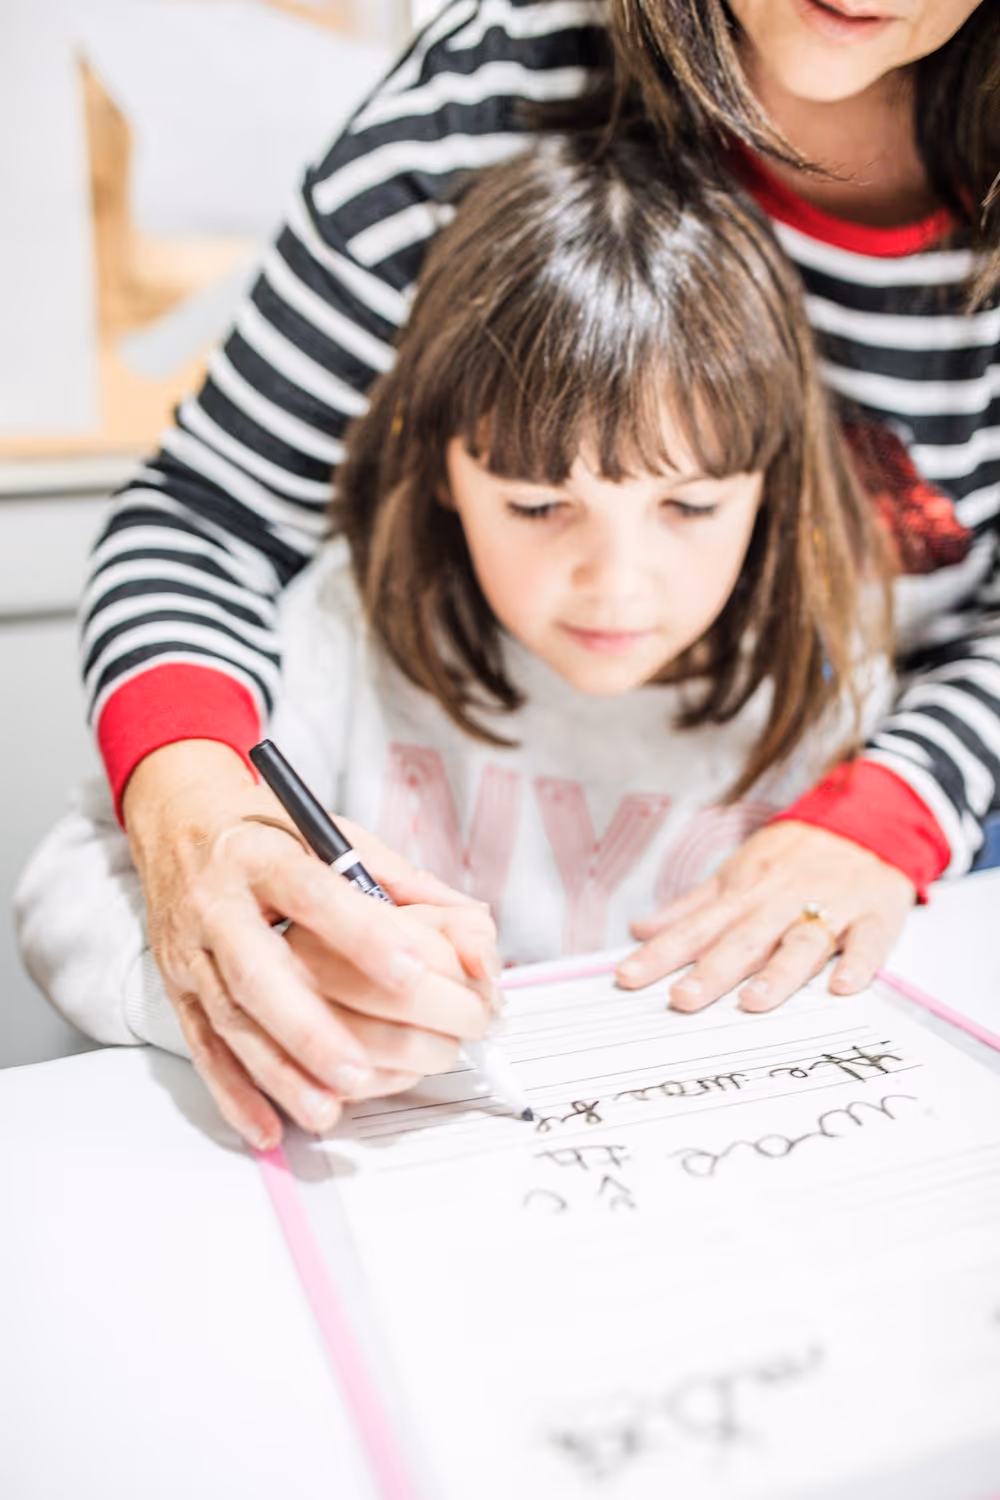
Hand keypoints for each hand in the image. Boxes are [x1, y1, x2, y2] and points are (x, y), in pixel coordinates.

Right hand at [123, 741, 496, 1148]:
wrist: (178, 821)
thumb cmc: (268, 831)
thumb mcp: (334, 833)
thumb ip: (404, 884)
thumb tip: (475, 932)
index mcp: (261, 855)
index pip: (310, 890)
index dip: (359, 934)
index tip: (413, 972)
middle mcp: (217, 903)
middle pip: (256, 971)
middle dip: (308, 1026)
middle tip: (362, 1069)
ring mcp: (190, 951)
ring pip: (229, 1020)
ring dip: (278, 1071)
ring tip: (328, 1108)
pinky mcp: (176, 988)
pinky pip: (203, 1048)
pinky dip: (234, 1093)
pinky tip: (269, 1127)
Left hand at [617, 820, 915, 1010]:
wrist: (868, 816)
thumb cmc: (794, 853)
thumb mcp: (737, 871)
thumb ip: (690, 907)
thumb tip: (639, 929)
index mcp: (744, 892)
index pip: (694, 928)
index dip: (659, 954)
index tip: (627, 978)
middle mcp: (781, 901)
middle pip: (742, 940)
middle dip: (711, 971)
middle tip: (681, 1000)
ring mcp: (829, 906)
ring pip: (800, 944)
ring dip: (778, 974)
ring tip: (752, 1004)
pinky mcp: (874, 914)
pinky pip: (868, 941)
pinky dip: (858, 962)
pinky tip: (843, 988)